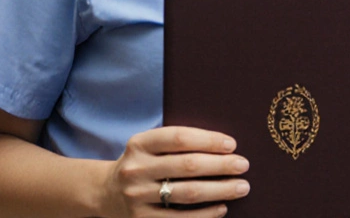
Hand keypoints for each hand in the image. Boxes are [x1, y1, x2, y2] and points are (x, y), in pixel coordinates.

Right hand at [101, 126, 248, 217]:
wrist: (105, 193)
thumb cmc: (144, 164)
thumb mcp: (151, 146)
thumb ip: (179, 143)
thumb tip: (227, 147)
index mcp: (140, 144)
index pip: (179, 138)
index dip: (208, 140)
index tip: (232, 145)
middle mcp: (136, 169)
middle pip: (187, 166)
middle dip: (221, 165)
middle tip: (244, 165)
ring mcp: (136, 196)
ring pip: (187, 193)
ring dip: (220, 190)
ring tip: (242, 187)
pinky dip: (204, 215)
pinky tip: (222, 208)